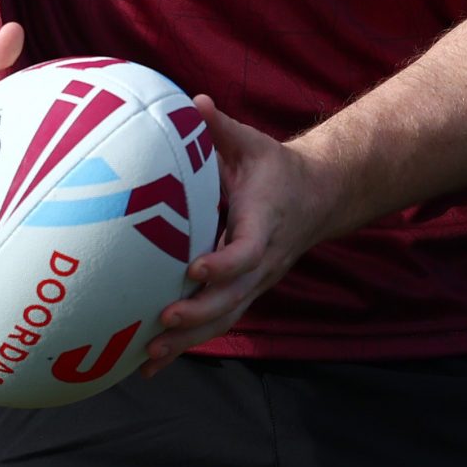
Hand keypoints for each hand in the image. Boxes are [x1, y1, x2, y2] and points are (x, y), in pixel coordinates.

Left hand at [141, 95, 342, 375]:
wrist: (316, 198)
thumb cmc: (275, 168)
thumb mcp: (252, 143)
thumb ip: (221, 128)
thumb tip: (193, 102)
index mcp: (264, 224)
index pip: (248, 251)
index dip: (223, 263)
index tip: (193, 268)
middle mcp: (263, 262)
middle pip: (234, 298)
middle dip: (199, 313)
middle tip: (162, 319)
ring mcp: (255, 283)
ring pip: (225, 319)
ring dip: (189, 340)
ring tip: (149, 356)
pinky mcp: (244, 294)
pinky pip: (217, 324)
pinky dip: (186, 346)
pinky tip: (151, 364)